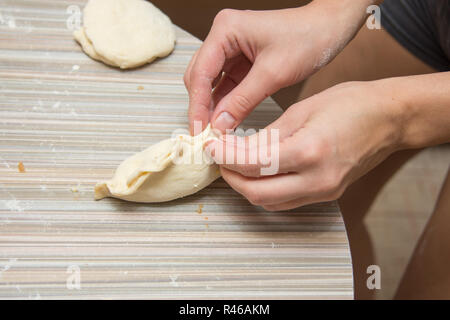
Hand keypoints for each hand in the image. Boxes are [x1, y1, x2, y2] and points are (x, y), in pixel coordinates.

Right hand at [184, 0, 373, 133]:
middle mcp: (223, 36)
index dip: (197, 105)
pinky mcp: (240, 60)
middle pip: (199, 77)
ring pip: (210, 83)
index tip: (198, 130)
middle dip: (201, 107)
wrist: (329, 29)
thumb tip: (218, 125)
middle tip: (204, 135)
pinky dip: (224, 103)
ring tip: (213, 133)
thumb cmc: (307, 38)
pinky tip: (224, 122)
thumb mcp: (273, 73)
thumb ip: (242, 100)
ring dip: (211, 107)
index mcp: (226, 29)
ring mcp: (230, 48)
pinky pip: (225, 85)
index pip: (200, 72)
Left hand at [206, 81, 405, 210]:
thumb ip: (267, 136)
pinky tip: (256, 175)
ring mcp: (324, 191)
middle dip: (231, 177)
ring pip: (270, 203)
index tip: (210, 146)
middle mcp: (317, 179)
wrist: (389, 119)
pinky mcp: (326, 195)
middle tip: (218, 158)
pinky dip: (265, 191)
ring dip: (246, 187)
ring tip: (233, 165)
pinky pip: (286, 202)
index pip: (253, 165)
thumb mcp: (302, 111)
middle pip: (257, 193)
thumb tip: (236, 149)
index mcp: (310, 151)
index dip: (225, 157)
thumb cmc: (350, 104)